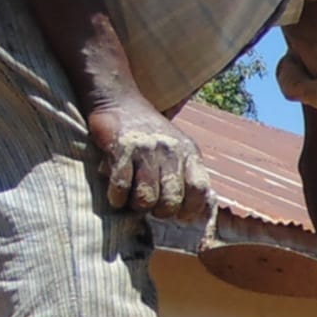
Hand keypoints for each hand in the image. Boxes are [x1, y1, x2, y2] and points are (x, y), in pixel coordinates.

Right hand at [87, 95, 212, 218]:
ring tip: (132, 200)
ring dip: (137, 206)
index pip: (199, 189)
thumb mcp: (178, 148)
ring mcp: (146, 149)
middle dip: (160, 211)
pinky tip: (116, 196)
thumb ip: (188, 173)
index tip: (181, 216)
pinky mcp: (121, 149)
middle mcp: (170, 150)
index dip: (191, 209)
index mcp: (188, 152)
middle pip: (171, 200)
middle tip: (151, 206)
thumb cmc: (150, 133)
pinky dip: (117, 198)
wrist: (120, 100)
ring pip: (146, 197)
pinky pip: (121, 187)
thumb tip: (201, 211)